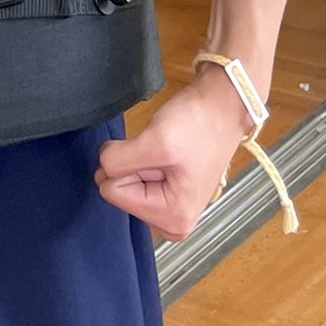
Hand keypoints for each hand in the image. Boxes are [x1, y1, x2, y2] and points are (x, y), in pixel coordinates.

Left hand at [93, 65, 256, 241]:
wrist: (223, 103)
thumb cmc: (199, 123)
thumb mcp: (155, 142)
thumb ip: (118, 161)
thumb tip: (102, 167)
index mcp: (173, 219)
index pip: (113, 192)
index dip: (128, 164)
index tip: (157, 152)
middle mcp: (173, 221)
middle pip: (120, 189)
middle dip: (135, 163)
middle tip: (163, 151)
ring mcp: (171, 205)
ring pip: (126, 179)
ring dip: (140, 157)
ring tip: (168, 149)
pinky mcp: (169, 189)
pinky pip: (137, 173)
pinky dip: (145, 155)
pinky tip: (167, 149)